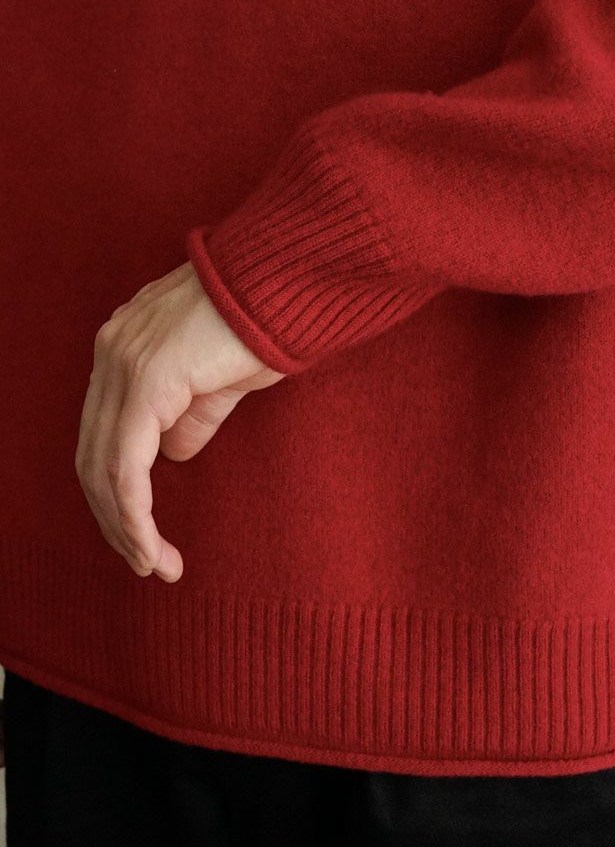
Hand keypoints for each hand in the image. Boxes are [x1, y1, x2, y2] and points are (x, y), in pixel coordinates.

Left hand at [75, 260, 284, 582]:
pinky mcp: (147, 380)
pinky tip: (152, 546)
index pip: (103, 432)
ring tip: (155, 565)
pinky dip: (135, 515)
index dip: (119, 491)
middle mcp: (113, 351)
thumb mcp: (225, 378)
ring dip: (125, 527)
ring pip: (103, 467)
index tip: (147, 534)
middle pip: (91, 455)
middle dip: (115, 519)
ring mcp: (124, 363)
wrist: (291, 281)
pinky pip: (127, 466)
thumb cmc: (270, 320)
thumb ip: (194, 413)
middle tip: (147, 562)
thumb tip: (175, 452)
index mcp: (127, 345)